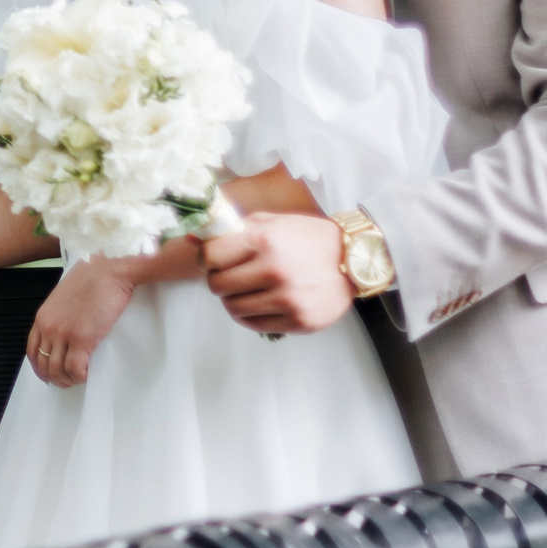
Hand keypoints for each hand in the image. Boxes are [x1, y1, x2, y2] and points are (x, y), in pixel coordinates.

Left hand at [25, 257, 141, 387]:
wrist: (109, 269)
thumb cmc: (93, 277)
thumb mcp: (66, 296)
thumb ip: (61, 313)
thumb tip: (67, 329)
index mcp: (43, 316)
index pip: (32, 350)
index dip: (40, 366)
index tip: (49, 372)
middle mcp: (49, 327)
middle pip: (43, 364)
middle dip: (54, 378)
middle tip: (67, 381)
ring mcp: (64, 334)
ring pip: (57, 371)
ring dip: (68, 380)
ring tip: (78, 378)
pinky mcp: (82, 339)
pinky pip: (75, 369)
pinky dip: (81, 376)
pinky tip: (88, 373)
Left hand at [202, 212, 353, 335]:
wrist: (354, 260)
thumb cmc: (308, 238)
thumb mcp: (272, 222)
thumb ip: (233, 228)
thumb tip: (193, 236)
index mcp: (264, 240)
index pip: (210, 256)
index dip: (206, 259)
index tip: (212, 261)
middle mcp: (274, 270)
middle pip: (217, 286)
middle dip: (217, 281)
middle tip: (228, 277)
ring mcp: (287, 299)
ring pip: (233, 308)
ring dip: (232, 300)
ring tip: (245, 291)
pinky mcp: (298, 321)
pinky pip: (255, 325)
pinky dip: (250, 316)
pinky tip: (259, 304)